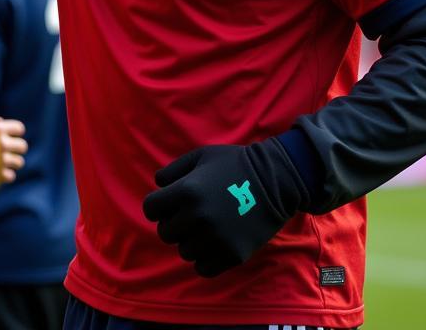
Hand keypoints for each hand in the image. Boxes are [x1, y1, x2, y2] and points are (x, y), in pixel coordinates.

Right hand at [0, 116, 27, 182]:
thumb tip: (2, 122)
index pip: (19, 129)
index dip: (16, 132)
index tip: (10, 136)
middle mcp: (3, 144)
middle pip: (23, 147)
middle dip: (16, 148)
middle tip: (7, 151)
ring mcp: (2, 161)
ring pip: (19, 162)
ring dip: (12, 163)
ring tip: (1, 163)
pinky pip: (11, 176)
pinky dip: (5, 175)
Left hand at [142, 139, 306, 277]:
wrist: (275, 181)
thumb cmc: (234, 163)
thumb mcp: (200, 156)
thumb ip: (173, 170)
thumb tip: (158, 184)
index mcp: (186, 192)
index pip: (151, 209)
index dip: (157, 205)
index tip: (168, 204)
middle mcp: (197, 218)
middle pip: (165, 232)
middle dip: (173, 223)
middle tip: (189, 215)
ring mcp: (215, 239)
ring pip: (184, 251)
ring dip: (190, 240)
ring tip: (205, 227)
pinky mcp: (232, 255)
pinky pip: (202, 268)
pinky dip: (204, 258)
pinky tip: (213, 242)